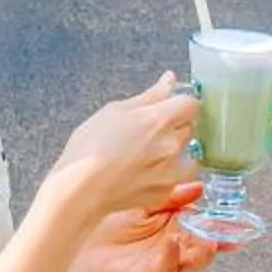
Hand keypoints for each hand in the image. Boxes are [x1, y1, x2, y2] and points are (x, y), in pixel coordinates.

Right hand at [52, 79, 200, 221]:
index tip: (170, 106)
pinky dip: (166, 174)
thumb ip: (149, 96)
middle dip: (176, 126)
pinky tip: (144, 172)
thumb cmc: (90, 146)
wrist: (80, 188)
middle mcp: (171, 145)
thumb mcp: (115, 110)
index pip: (191, 104)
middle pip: (190, 127)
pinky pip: (176, 177)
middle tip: (151, 131)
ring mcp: (171, 172)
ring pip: (189, 155)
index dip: (181, 103)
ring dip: (177, 152)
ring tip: (152, 154)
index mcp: (159, 119)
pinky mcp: (165, 192)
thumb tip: (170, 79)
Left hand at [76, 191, 221, 271]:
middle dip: (222, 239)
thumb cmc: (116, 218)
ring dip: (204, 252)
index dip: (225, 222)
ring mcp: (168, 260)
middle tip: (233, 232)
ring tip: (210, 242)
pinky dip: (172, 257)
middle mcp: (179, 243)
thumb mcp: (148, 200)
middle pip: (209, 243)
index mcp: (180, 223)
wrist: (85, 240)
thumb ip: (173, 196)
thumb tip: (200, 187)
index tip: (242, 218)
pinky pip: (167, 268)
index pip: (209, 223)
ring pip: (196, 261)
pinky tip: (172, 244)